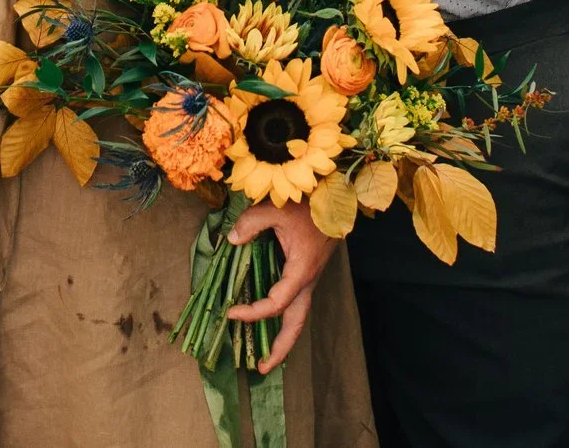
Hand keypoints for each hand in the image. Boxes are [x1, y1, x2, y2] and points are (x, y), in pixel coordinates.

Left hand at [224, 199, 337, 372]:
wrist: (337, 198)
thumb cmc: (309, 205)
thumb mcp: (277, 208)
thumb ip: (252, 223)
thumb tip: (231, 240)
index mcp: (301, 271)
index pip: (276, 304)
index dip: (253, 313)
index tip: (231, 312)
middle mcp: (307, 281)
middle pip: (296, 324)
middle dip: (280, 348)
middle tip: (262, 368)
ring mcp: (308, 279)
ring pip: (299, 316)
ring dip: (283, 338)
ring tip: (265, 357)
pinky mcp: (306, 273)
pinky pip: (296, 303)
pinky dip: (283, 318)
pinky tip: (270, 321)